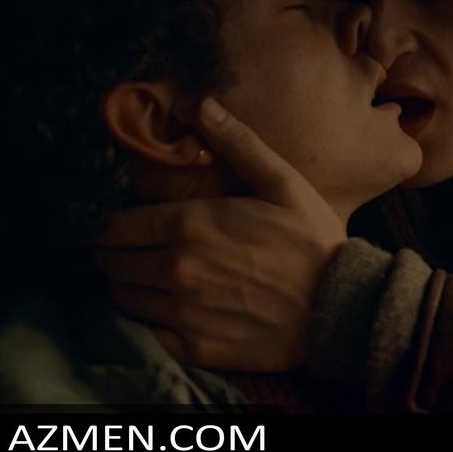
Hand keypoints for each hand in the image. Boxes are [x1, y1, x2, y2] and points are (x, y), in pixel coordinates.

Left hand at [94, 97, 346, 371]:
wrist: (342, 306)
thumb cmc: (314, 241)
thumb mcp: (284, 183)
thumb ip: (237, 144)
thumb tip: (201, 104)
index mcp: (189, 225)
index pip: (113, 229)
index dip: (115, 227)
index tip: (129, 227)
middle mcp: (176, 269)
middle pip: (111, 265)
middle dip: (119, 256)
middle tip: (141, 253)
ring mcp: (183, 313)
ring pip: (124, 300)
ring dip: (132, 288)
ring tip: (156, 281)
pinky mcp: (195, 347)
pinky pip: (148, 334)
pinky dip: (153, 323)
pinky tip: (177, 311)